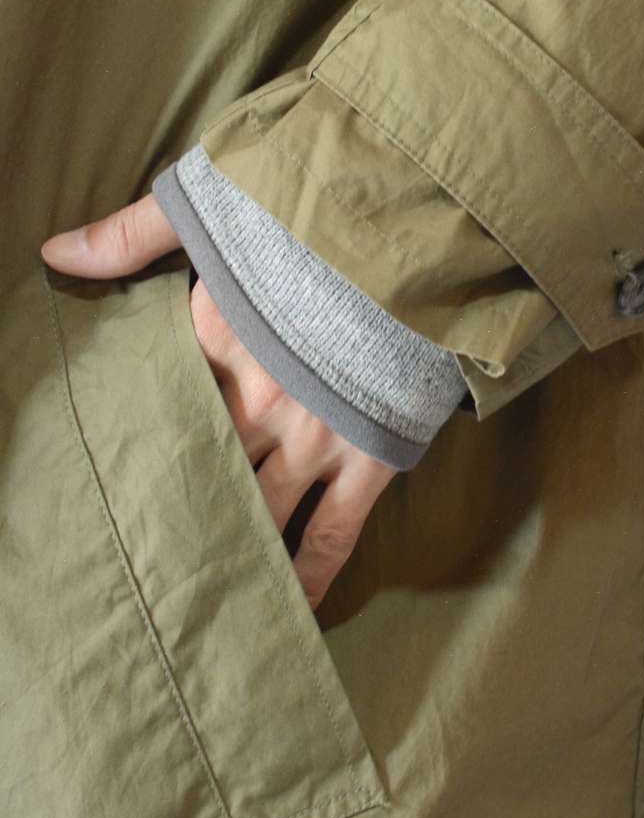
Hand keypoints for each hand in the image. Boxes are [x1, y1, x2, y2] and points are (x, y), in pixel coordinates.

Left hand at [40, 196, 396, 608]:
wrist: (417, 235)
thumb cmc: (316, 221)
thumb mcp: (215, 208)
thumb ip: (131, 233)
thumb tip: (51, 251)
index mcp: (216, 343)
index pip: (162, 403)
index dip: (135, 440)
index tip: (105, 476)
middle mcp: (257, 405)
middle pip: (204, 470)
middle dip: (174, 512)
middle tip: (142, 563)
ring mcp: (314, 441)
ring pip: (261, 513)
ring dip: (233, 553)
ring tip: (203, 598)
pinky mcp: (367, 461)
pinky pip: (332, 533)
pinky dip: (310, 574)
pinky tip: (289, 608)